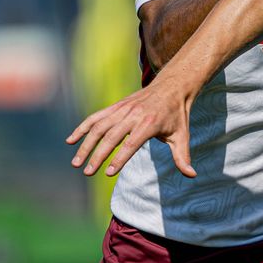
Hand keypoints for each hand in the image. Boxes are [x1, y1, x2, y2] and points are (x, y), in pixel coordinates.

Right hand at [67, 76, 195, 177]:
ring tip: (77, 163)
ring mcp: (122, 109)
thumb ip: (183, 157)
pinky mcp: (115, 106)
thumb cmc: (177, 115)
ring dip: (85, 144)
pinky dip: (82, 128)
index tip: (108, 173)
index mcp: (149, 124)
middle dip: (98, 156)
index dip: (119, 159)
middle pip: (111, 137)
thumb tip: (191, 175)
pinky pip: (95, 117)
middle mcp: (133, 115)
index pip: (131, 144)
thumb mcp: (182, 136)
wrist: (172, 87)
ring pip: (99, 127)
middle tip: (88, 172)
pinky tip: (70, 140)